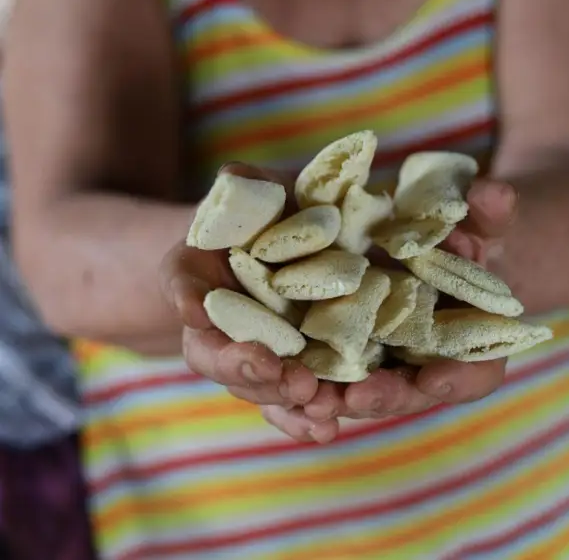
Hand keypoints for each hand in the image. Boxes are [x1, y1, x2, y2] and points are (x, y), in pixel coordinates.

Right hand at [159, 163, 320, 410]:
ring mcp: (260, 359)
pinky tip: (327, 429)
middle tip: (298, 381)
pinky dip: (307, 419)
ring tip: (324, 409)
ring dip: (295, 406)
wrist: (264, 240)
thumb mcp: (241, 191)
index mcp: (203, 302)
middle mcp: (226, 340)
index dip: (229, 347)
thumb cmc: (249, 213)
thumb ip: (238, 184)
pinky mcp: (295, 368)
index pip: (207, 334)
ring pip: (270, 395)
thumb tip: (233, 179)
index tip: (259, 353)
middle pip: (240, 375)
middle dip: (268, 381)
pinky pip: (296, 402)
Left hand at [261, 177, 517, 443]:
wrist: (429, 247)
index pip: (472, 371)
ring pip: (358, 393)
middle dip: (382, 397)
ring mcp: (382, 363)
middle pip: (406, 391)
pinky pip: (321, 376)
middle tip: (356, 397)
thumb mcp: (478, 223)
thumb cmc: (462, 238)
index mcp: (473, 342)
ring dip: (333, 400)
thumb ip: (488, 213)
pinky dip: (301, 385)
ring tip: (307, 398)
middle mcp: (426, 364)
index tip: (434, 379)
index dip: (456, 378)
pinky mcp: (341, 351)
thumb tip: (494, 193)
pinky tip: (276, 380)